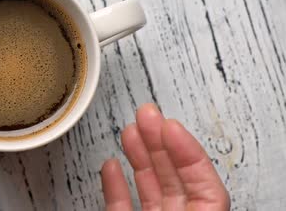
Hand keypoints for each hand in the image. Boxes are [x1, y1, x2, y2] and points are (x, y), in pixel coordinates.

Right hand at [100, 103, 228, 210]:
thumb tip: (184, 165)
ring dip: (140, 156)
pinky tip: (112, 165)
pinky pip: (121, 206)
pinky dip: (115, 185)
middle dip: (159, 141)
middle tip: (148, 114)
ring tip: (132, 129)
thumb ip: (195, 198)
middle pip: (176, 177)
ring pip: (150, 187)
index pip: (204, 182)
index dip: (187, 151)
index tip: (170, 125)